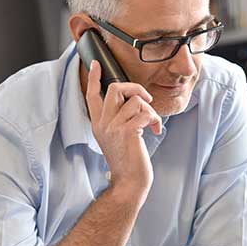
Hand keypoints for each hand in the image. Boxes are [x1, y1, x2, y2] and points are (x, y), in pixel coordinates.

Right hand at [85, 60, 162, 201]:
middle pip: (116, 88)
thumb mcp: (116, 136)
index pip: (92, 95)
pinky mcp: (127, 131)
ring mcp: (113, 127)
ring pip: (136, 100)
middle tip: (146, 99)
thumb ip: (118, 118)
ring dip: (150, 110)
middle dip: (136, 88)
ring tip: (152, 124)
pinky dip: (155, 119)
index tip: (97, 64)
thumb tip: (133, 100)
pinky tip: (155, 130)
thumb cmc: (128, 159)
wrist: (129, 181)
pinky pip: (145, 112)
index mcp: (98, 123)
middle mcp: (103, 123)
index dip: (95, 78)